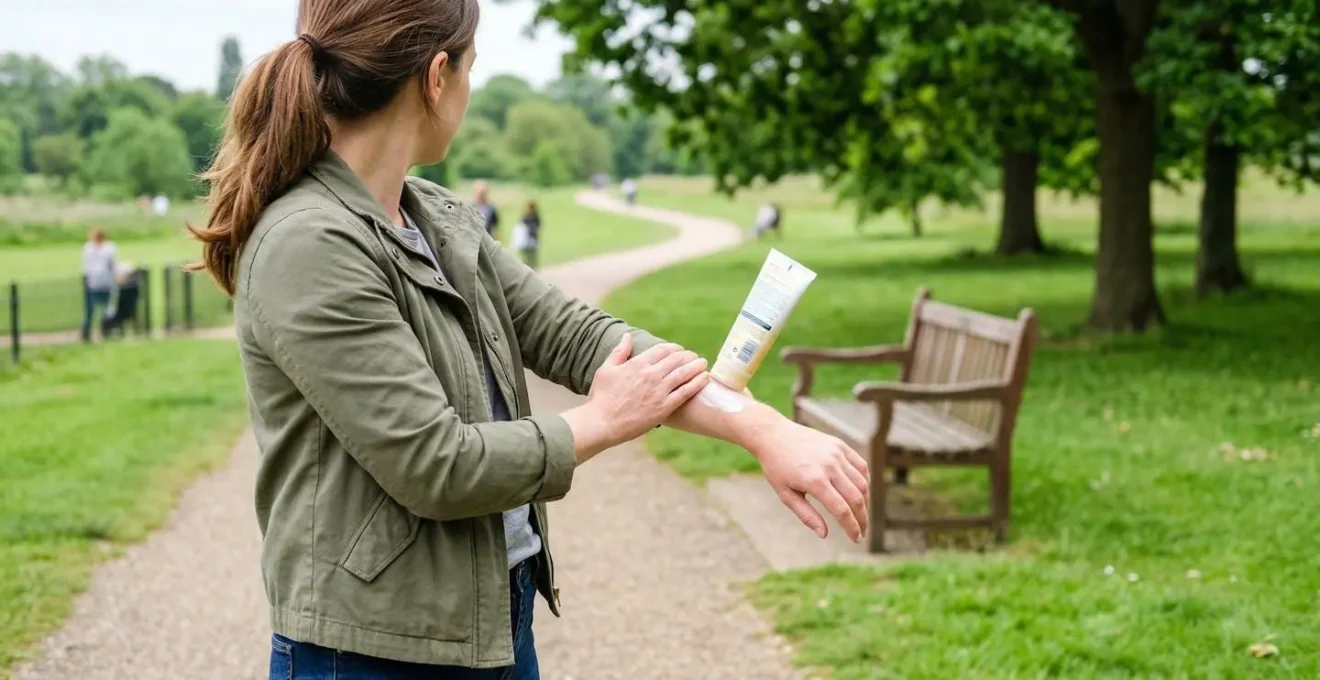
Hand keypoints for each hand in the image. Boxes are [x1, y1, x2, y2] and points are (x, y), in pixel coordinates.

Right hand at [564, 335, 709, 459]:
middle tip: (694, 357)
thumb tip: (627, 336)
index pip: (662, 349)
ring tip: (703, 363)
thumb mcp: (606, 369)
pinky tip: (705, 378)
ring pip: (683, 373)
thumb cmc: (600, 397)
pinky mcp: (664, 407)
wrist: (601, 423)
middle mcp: (651, 375)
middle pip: (676, 359)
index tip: (679, 350)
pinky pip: (685, 392)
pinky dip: (697, 383)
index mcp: (637, 364)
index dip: (674, 348)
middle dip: (688, 355)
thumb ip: (619, 352)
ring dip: (696, 366)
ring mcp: (659, 391)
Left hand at [751, 420, 869, 542]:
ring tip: (861, 515)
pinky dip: (865, 481)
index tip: (856, 539)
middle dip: (862, 519)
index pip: (842, 510)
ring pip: (862, 483)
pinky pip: (861, 466)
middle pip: (856, 498)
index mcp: (815, 481)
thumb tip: (825, 534)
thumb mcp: (786, 495)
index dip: (852, 528)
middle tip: (862, 532)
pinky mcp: (840, 445)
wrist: (773, 435)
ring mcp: (837, 454)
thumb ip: (806, 515)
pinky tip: (861, 493)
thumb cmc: (777, 467)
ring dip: (865, 502)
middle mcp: (829, 466)